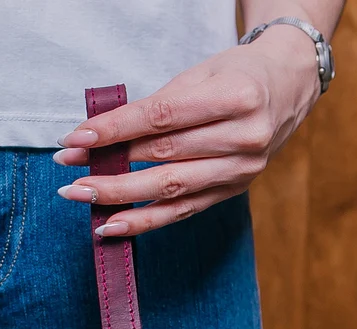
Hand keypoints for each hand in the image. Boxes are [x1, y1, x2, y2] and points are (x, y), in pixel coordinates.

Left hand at [51, 24, 322, 236]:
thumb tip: (96, 137)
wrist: (289, 88)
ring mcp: (242, 170)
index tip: (75, 139)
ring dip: (119, 196)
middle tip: (67, 171)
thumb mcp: (199, 76)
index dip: (114, 130)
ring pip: (170, 188)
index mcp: (237, 98)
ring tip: (80, 196)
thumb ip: (153, 107)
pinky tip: (111, 224)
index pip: (162, 118)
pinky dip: (143, 220)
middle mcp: (244, 137)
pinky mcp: (233, 190)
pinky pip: (182, 211)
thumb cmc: (237, 76)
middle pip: (163, 156)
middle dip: (108, 165)